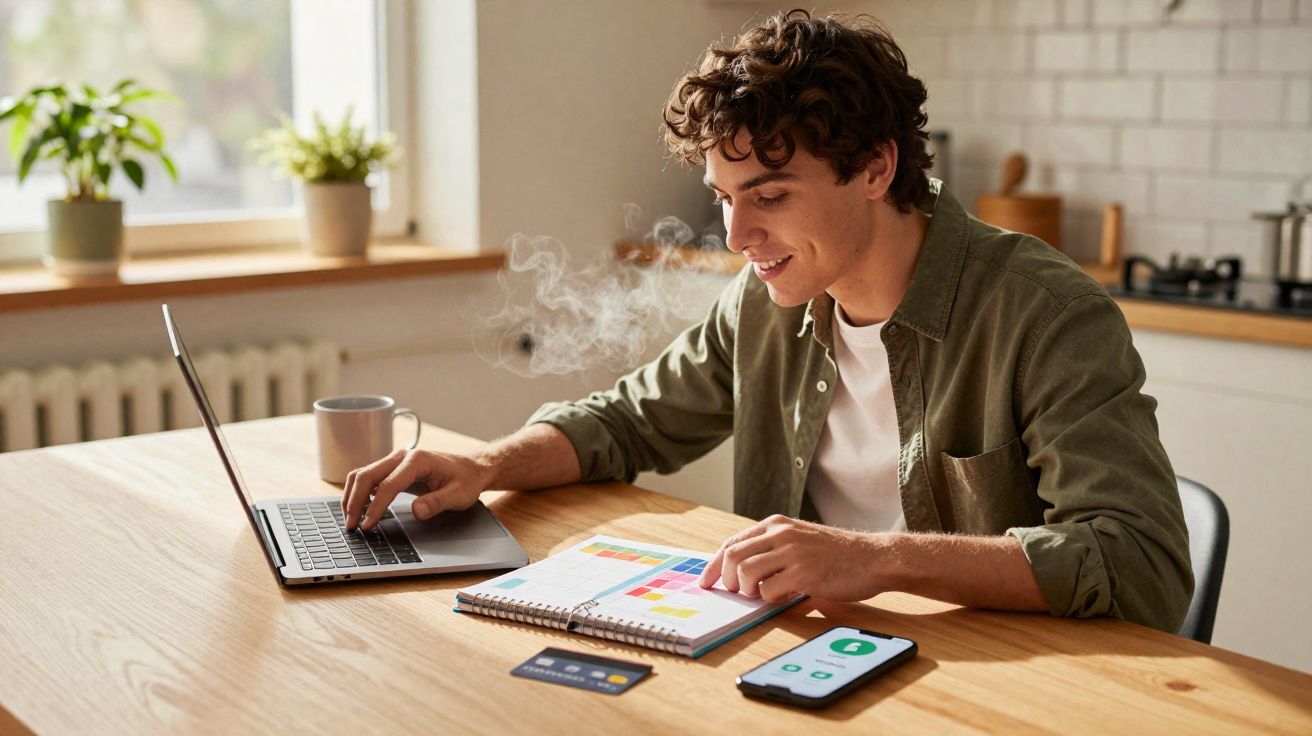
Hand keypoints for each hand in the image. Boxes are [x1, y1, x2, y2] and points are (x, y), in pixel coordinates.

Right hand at [341, 448, 490, 530]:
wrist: (471, 469)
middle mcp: (401, 457)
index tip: (368, 525)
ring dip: (352, 496)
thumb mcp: (458, 495)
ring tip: (350, 519)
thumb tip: (416, 511)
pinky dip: (358, 492)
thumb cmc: (465, 480)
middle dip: (355, 501)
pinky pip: (368, 477)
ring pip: (363, 474)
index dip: (375, 507)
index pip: (387, 485)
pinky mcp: (392, 468)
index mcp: (417, 461)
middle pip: (367, 475)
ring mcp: (395, 461)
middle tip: (351, 525)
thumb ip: (437, 503)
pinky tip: (359, 508)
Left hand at [698, 515, 889, 603]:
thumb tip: (739, 570)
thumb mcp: (800, 539)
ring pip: (746, 573)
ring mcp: (793, 552)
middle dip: (728, 580)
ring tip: (765, 594)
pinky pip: (769, 591)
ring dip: (749, 591)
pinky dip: (771, 600)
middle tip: (738, 593)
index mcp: (776, 524)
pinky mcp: (805, 573)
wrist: (873, 557)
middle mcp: (781, 533)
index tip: (707, 582)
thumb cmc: (837, 554)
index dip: (715, 565)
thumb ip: (772, 548)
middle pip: (733, 556)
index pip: (732, 542)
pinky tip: (787, 597)